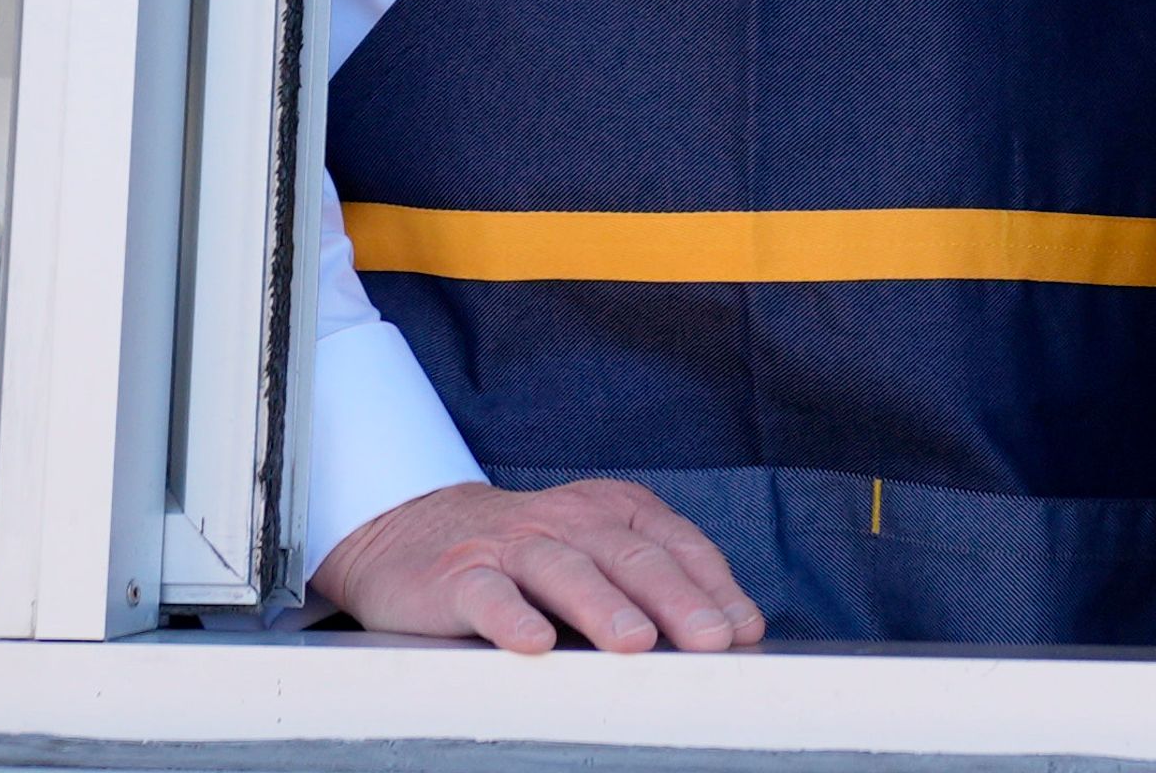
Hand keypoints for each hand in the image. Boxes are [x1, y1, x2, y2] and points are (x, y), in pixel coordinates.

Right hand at [310, 478, 766, 653]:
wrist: (412, 533)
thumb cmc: (525, 557)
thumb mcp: (593, 555)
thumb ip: (650, 588)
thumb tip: (727, 639)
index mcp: (609, 511)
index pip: (673, 543)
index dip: (713, 585)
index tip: (743, 630)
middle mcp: (565, 521)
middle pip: (629, 555)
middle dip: (677, 599)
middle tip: (711, 640)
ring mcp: (510, 547)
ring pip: (564, 569)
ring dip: (602, 605)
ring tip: (636, 642)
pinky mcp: (458, 576)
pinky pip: (487, 596)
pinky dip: (511, 618)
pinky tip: (534, 643)